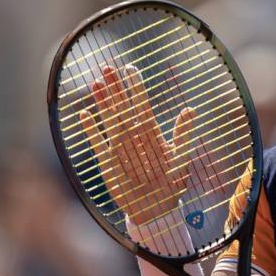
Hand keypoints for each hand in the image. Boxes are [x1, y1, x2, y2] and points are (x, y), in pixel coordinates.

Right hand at [78, 64, 197, 224]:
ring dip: (102, 102)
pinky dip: (91, 130)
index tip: (130, 68)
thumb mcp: (181, 157)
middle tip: (107, 67)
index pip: (141, 104)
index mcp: (150, 133)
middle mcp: (133, 136)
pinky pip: (97, 142)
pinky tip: (84, 114)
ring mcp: (119, 147)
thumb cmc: (171, 183)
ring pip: (109, 119)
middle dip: (116, 87)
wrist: (156, 209)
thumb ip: (183, 134)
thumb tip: (190, 109)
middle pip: (122, 106)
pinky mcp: (108, 162)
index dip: (136, 87)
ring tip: (96, 83)